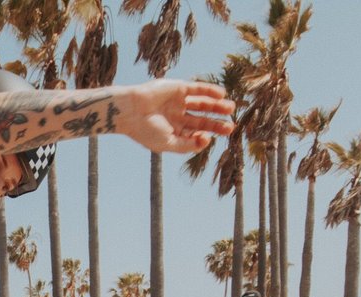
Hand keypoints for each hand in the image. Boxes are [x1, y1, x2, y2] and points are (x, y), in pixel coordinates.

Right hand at [121, 80, 235, 153]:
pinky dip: (210, 90)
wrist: (130, 111)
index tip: (211, 137)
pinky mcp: (178, 88)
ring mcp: (178, 101)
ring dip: (217, 106)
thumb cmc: (145, 130)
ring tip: (230, 108)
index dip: (206, 135)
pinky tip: (222, 95)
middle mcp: (178, 116)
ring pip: (202, 103)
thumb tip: (208, 139)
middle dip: (216, 123)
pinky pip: (197, 88)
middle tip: (231, 126)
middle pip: (202, 119)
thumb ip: (188, 145)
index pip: (195, 133)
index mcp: (174, 131)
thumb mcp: (168, 143)